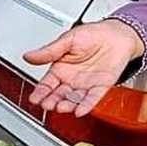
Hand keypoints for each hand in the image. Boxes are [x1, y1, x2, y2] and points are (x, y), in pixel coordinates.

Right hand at [23, 19, 145, 115]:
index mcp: (60, 69)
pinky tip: (80, 111)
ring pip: (73, 99)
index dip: (40, 92)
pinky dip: (86, 105)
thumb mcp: (67, 40)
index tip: (34, 98)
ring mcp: (85, 85)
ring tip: (61, 108)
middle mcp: (71, 80)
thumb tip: (28, 56)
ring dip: (67, 105)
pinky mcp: (101, 87)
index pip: (47, 85)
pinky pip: (93, 98)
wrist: (118, 34)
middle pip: (58, 95)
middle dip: (52, 101)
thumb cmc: (94, 34)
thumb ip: (49, 51)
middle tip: (46, 105)